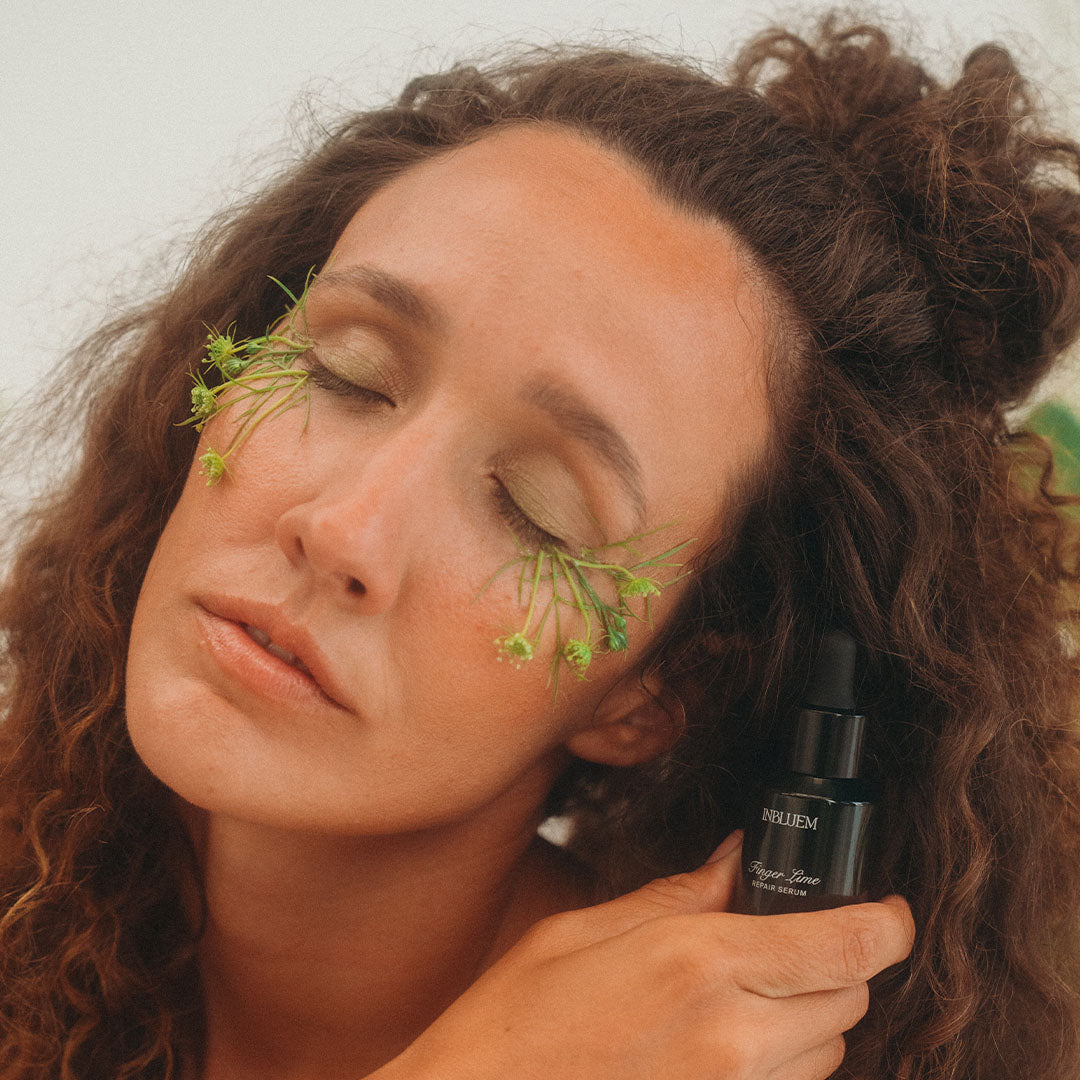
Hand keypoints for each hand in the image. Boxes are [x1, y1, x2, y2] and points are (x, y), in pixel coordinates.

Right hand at [383, 832, 914, 1079]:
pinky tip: (724, 1045)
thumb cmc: (515, 1021)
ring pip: (829, 1054)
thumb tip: (735, 861)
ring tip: (742, 999)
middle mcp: (733, 1039)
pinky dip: (779, 1065)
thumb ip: (677, 893)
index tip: (889, 911)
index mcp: (699, 964)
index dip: (888, 924)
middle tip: (786, 944)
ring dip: (810, 1020)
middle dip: (836, 965)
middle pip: (851, 1000)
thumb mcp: (586, 929)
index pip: (848, 945)